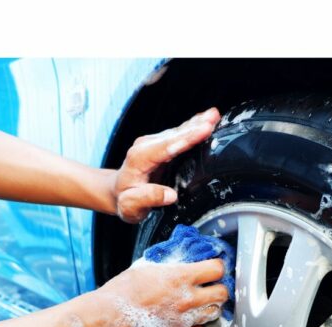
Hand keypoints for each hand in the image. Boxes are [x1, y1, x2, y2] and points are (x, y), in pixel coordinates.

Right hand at [93, 257, 228, 326]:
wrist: (106, 320)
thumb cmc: (121, 293)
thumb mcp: (146, 268)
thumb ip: (168, 266)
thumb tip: (181, 261)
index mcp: (180, 278)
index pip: (217, 269)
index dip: (216, 268)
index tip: (213, 270)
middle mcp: (187, 300)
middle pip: (222, 293)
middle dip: (217, 288)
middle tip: (210, 288)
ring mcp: (184, 322)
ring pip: (214, 313)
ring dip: (208, 308)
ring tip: (197, 306)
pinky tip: (186, 324)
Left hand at [111, 107, 220, 222]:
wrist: (117, 191)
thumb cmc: (125, 200)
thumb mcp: (131, 206)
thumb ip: (148, 199)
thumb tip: (170, 195)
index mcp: (140, 158)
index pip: (167, 146)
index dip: (187, 138)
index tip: (203, 130)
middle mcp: (146, 146)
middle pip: (175, 135)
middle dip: (195, 126)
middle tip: (213, 118)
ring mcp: (153, 143)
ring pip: (178, 131)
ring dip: (196, 123)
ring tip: (214, 115)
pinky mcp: (160, 144)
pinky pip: (178, 134)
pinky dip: (193, 126)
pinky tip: (205, 119)